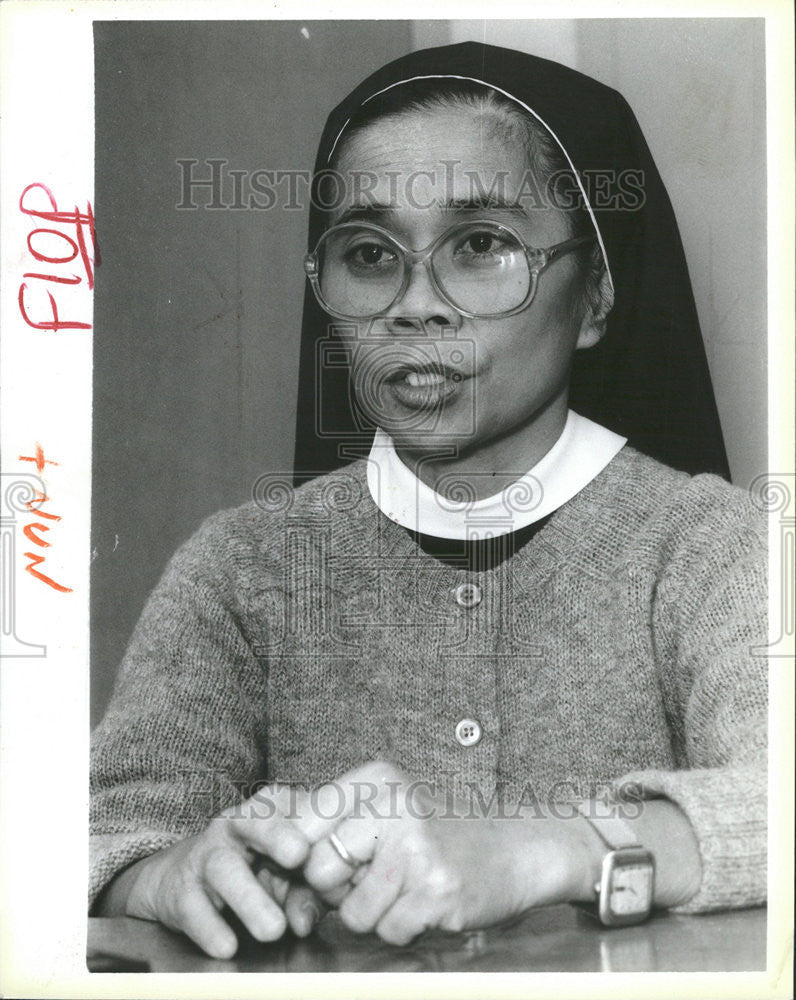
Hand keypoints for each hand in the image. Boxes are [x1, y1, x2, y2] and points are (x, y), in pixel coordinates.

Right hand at [117, 788, 321, 956]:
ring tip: (273, 929)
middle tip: (298, 855)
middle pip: (255, 822)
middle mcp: (236, 826)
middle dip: (276, 835)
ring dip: (250, 900)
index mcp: (271, 812)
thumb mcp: (288, 877)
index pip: (292, 806)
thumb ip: (306, 894)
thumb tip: (305, 922)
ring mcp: (206, 856)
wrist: (185, 881)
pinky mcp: (181, 892)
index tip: (326, 840)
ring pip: (224, 868)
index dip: (311, 820)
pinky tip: (228, 946)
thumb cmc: (256, 872)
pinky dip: (211, 928)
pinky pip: (194, 907)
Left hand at [290, 762, 593, 944]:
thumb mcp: (389, 806)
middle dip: (338, 891)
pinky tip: (426, 903)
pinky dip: (402, 929)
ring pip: (353, 913)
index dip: (301, 857)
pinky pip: (388, 932)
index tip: (318, 867)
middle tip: (372, 880)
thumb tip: (276, 858)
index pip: (302, 824)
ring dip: (374, 915)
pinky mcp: (438, 891)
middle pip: (320, 871)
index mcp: (376, 778)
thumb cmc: (440, 832)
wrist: (518, 848)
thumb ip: (336, 823)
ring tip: (406, 890)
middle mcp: (393, 806)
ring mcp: (417, 849)